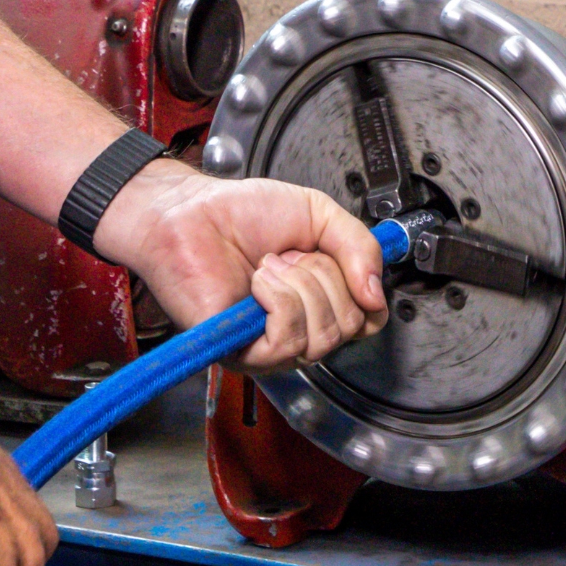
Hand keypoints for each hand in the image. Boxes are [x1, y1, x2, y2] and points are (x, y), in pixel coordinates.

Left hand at [97, 159, 390, 372]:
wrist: (190, 213)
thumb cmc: (241, 213)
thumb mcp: (320, 214)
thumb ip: (360, 246)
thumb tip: (376, 294)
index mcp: (320, 300)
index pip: (369, 320)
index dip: (363, 288)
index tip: (336, 256)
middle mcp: (299, 328)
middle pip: (350, 326)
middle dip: (324, 276)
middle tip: (290, 255)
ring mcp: (270, 345)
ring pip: (322, 336)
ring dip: (299, 286)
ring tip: (269, 265)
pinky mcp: (243, 352)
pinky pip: (288, 340)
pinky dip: (279, 300)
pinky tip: (259, 282)